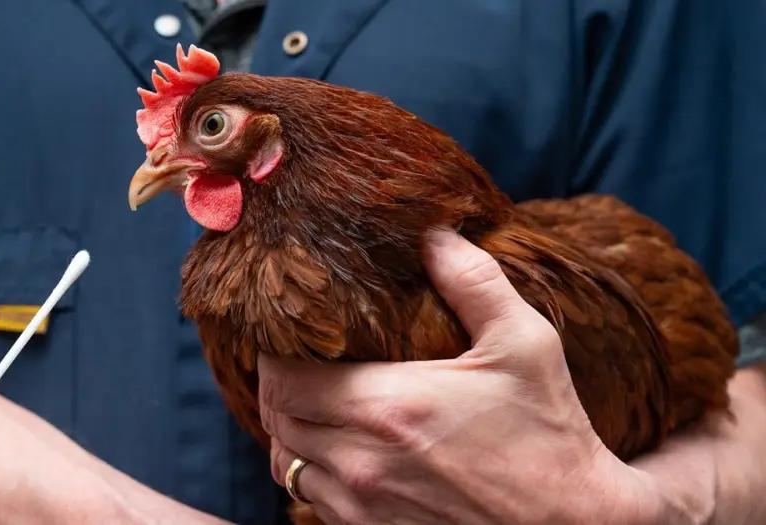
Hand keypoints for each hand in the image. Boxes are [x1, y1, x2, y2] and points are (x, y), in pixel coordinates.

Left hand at [259, 229, 664, 524]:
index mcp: (386, 407)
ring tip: (313, 404)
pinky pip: (311, 500)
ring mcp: (362, 505)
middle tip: (299, 364)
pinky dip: (312, 471)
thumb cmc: (550, 434)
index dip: (274, 355)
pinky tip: (339, 449)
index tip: (290, 337)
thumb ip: (475, 282)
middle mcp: (361, 461)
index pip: (281, 379)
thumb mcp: (525, 344)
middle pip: (277, 419)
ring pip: (288, 463)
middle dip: (279, 387)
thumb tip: (435, 234)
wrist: (573, 523)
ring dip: (292, 430)